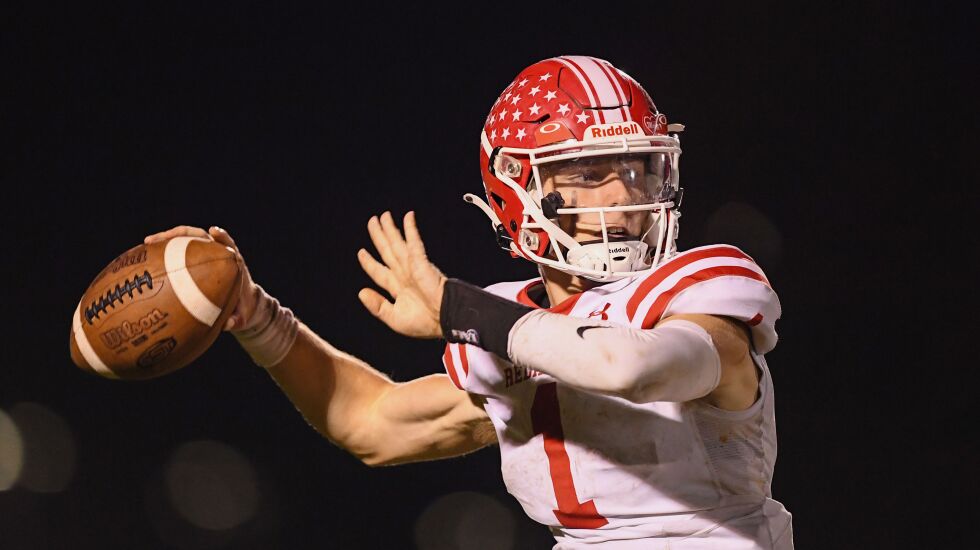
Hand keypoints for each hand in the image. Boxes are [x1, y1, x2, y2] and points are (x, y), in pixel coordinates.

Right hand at [143, 225, 260, 330]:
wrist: (242, 307)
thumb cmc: (242, 311)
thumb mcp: (241, 318)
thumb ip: (236, 321)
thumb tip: (228, 324)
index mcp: (233, 264)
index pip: (228, 244)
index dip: (222, 237)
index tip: (213, 231)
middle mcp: (218, 255)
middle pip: (200, 236)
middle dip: (181, 234)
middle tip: (161, 238)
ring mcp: (205, 256)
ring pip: (186, 241)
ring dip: (168, 239)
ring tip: (147, 243)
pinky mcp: (195, 261)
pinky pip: (179, 253)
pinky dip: (165, 252)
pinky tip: (148, 258)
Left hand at [358, 211, 446, 338]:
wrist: (445, 319)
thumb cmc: (425, 323)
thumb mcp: (394, 318)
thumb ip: (377, 306)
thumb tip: (361, 292)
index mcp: (397, 288)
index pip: (379, 270)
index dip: (369, 261)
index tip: (361, 252)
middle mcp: (404, 274)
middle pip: (387, 251)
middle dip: (379, 236)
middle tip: (373, 221)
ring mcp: (412, 267)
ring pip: (397, 243)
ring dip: (390, 229)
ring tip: (383, 216)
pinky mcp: (421, 262)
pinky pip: (414, 243)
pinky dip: (410, 229)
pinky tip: (407, 217)